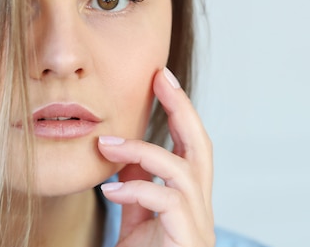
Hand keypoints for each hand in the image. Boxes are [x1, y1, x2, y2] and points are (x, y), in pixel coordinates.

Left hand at [98, 68, 214, 246]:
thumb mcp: (137, 218)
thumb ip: (136, 185)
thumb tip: (121, 150)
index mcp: (189, 194)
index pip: (190, 142)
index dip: (178, 108)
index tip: (160, 77)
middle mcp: (200, 203)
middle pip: (202, 144)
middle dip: (182, 107)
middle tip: (160, 78)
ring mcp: (197, 221)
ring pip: (185, 169)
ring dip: (145, 150)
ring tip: (107, 143)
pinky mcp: (188, 238)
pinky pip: (168, 202)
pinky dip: (139, 189)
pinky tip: (111, 189)